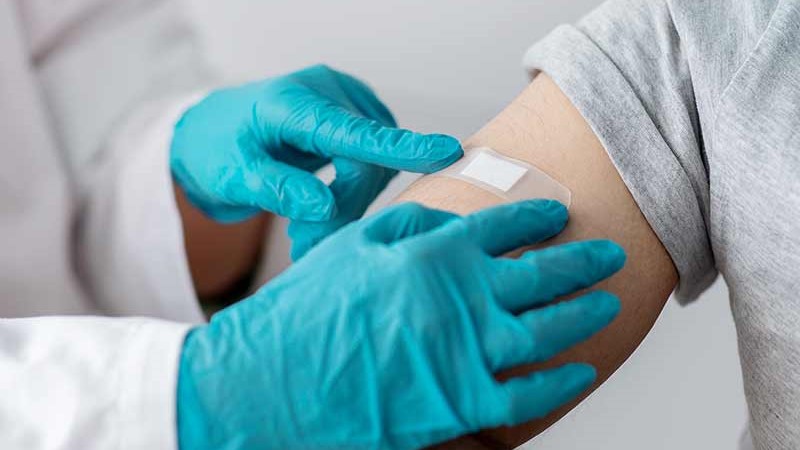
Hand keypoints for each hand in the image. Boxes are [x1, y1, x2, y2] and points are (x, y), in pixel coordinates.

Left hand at [170, 64, 461, 257]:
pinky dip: (353, 195)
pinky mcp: (351, 122)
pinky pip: (371, 163)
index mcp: (291, 102)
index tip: (446, 152)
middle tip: (308, 243)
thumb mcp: (231, 174)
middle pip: (366, 158)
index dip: (399, 146)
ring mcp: (341, 106)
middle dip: (346, 206)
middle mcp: (325, 95)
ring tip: (307, 232)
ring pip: (373, 165)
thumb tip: (323, 205)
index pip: (353, 129)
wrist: (207, 137)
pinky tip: (321, 212)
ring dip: (349, 205)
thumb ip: (276, 187)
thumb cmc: (214, 151)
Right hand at [176, 200, 624, 449]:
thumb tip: (452, 223)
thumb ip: (409, 227)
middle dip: (583, 260)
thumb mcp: (352, 246)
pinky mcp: (464, 404)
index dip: (538, 217)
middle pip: (544, 274)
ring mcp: (469, 353)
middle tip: (608, 254)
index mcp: (436, 254)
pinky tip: (580, 370)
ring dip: (585, 313)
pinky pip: (530, 394)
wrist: (275, 382)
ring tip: (608, 302)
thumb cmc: (306, 310)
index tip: (559, 214)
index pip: (505, 225)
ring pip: (550, 330)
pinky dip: (561, 382)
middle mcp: (464, 298)